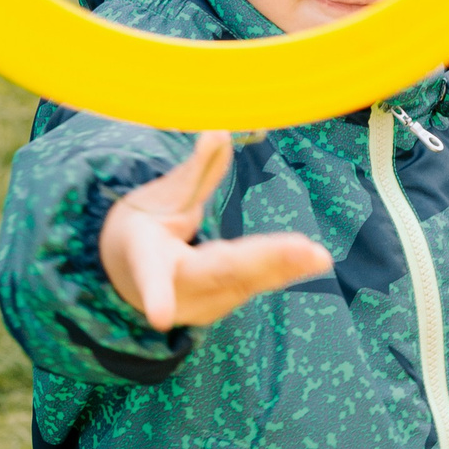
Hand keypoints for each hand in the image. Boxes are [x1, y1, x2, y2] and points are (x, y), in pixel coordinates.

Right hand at [97, 132, 331, 330]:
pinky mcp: (223, 304)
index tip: (159, 316)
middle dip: (264, 262)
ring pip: (246, 282)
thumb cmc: (145, 226)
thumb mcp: (159, 197)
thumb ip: (193, 171)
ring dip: (284, 268)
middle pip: (221, 273)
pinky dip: (285, 269)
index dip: (155, 294)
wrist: (130, 271)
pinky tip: (313, 259)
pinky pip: (258, 283)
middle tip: (305, 253)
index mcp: (145, 257)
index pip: (150, 274)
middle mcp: (174, 288)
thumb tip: (218, 131)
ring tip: (318, 257)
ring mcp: (200, 303)